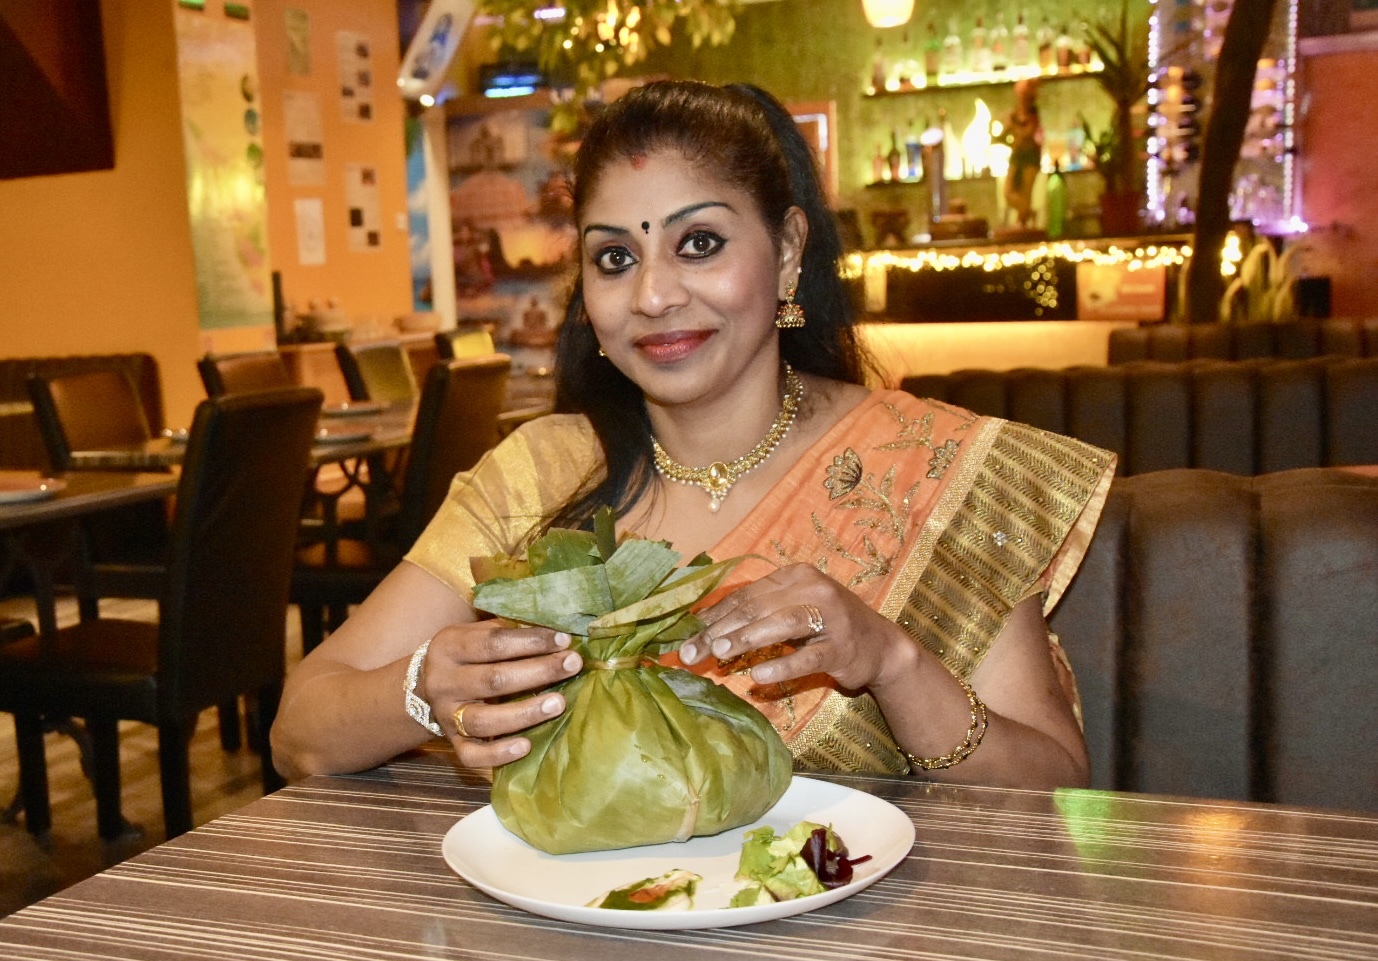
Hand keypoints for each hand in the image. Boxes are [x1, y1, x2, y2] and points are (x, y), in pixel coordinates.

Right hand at [421, 620, 581, 768]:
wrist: (425, 685)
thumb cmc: (467, 653)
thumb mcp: (478, 632)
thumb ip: (510, 630)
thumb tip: (558, 631)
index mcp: (450, 646)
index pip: (493, 642)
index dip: (531, 641)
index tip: (564, 640)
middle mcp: (444, 682)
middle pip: (493, 680)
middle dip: (538, 672)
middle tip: (572, 664)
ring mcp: (446, 715)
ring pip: (483, 720)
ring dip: (524, 713)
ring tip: (558, 703)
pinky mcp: (452, 743)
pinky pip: (472, 755)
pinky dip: (499, 754)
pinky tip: (526, 746)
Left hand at [678, 563, 911, 691]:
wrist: (881, 645)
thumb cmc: (826, 627)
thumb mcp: (792, 610)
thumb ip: (756, 613)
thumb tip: (702, 625)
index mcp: (796, 575)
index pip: (747, 594)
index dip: (714, 614)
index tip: (686, 635)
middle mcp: (814, 589)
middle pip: (757, 608)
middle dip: (720, 630)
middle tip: (691, 652)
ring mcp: (830, 618)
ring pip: (780, 625)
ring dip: (746, 639)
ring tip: (718, 653)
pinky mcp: (841, 647)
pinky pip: (807, 657)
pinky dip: (782, 665)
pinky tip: (758, 675)